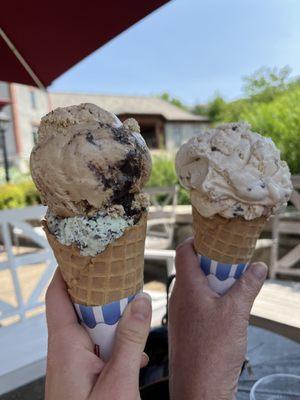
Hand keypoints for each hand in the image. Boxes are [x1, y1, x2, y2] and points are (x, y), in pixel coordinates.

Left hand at [45, 269, 151, 399]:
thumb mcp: (119, 382)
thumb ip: (130, 340)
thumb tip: (141, 302)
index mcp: (65, 348)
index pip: (57, 295)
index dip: (68, 271)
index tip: (85, 255)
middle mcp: (64, 353)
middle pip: (79, 308)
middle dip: (103, 295)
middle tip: (124, 282)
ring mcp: (73, 366)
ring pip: (92, 329)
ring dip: (114, 322)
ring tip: (135, 316)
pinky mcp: (82, 377)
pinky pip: (97, 348)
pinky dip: (116, 344)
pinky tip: (134, 354)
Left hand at [168, 238, 266, 399]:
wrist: (200, 388)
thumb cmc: (212, 351)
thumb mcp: (237, 312)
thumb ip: (247, 286)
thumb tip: (259, 267)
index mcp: (186, 287)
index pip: (183, 250)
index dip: (197, 240)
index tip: (214, 238)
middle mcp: (179, 297)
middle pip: (191, 267)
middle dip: (212, 262)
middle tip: (231, 263)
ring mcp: (181, 313)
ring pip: (195, 287)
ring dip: (213, 283)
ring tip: (233, 286)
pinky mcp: (186, 328)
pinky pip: (196, 304)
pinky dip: (211, 299)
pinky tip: (227, 309)